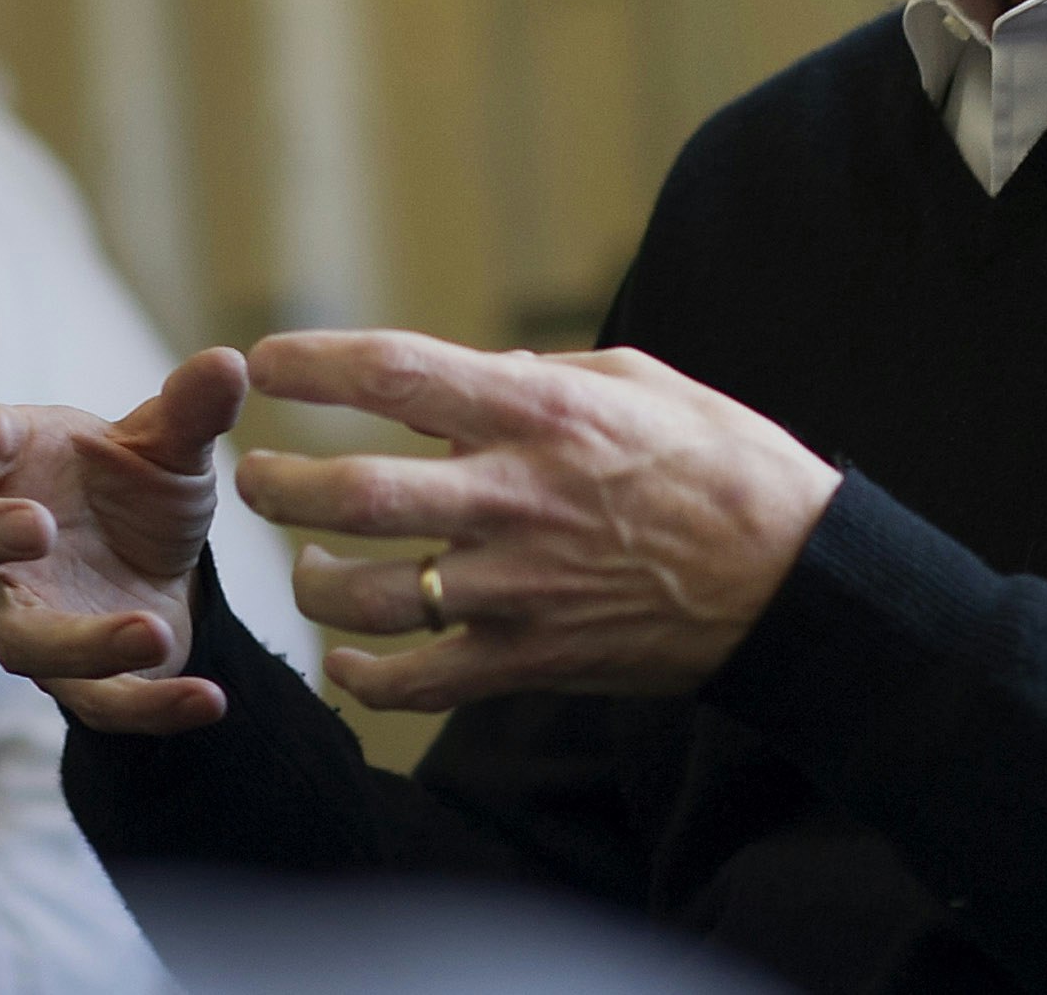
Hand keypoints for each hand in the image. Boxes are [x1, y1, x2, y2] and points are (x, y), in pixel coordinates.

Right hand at [0, 346, 247, 732]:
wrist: (166, 569)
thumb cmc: (137, 491)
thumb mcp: (170, 446)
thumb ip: (191, 409)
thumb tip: (230, 362)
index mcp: (12, 464)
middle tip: (36, 525)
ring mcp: (30, 614)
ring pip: (18, 643)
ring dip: (81, 641)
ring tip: (150, 631)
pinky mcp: (78, 678)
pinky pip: (100, 704)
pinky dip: (155, 708)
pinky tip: (210, 698)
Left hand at [235, 331, 839, 712]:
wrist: (794, 580)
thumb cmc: (725, 464)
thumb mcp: (639, 382)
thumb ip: (543, 373)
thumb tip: (474, 369)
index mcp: (541, 412)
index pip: (397, 373)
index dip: (315, 365)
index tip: (265, 362)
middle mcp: (516, 497)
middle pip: (357, 493)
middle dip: (281, 484)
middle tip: (253, 476)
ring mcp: (519, 588)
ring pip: (371, 595)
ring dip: (313, 582)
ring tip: (304, 565)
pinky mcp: (532, 660)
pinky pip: (419, 684)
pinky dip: (366, 679)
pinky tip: (345, 660)